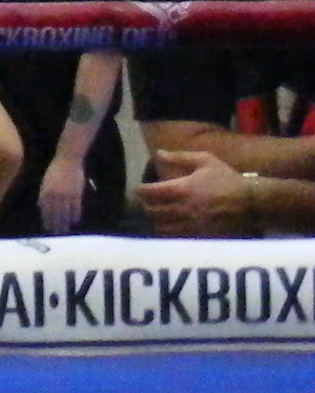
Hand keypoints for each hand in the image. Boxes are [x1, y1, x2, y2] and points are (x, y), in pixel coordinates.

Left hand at [36, 155, 88, 233]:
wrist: (67, 160)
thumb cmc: (54, 170)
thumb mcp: (45, 182)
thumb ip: (44, 195)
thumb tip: (41, 208)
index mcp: (45, 192)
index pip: (46, 210)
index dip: (47, 220)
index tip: (48, 228)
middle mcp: (55, 196)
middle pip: (56, 214)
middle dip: (56, 225)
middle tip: (57, 234)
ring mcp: (66, 195)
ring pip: (66, 213)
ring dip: (66, 223)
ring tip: (66, 231)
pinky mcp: (77, 194)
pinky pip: (76, 208)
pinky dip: (75, 215)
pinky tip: (75, 221)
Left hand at [137, 148, 258, 237]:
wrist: (254, 203)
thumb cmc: (228, 179)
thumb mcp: (205, 161)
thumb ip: (179, 157)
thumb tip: (158, 154)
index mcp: (181, 190)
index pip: (149, 193)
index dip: (140, 191)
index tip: (138, 190)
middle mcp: (182, 210)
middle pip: (152, 212)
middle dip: (145, 207)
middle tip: (145, 204)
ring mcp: (191, 226)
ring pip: (162, 228)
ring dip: (155, 221)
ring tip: (156, 216)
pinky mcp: (201, 237)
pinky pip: (178, 238)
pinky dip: (170, 233)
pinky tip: (171, 228)